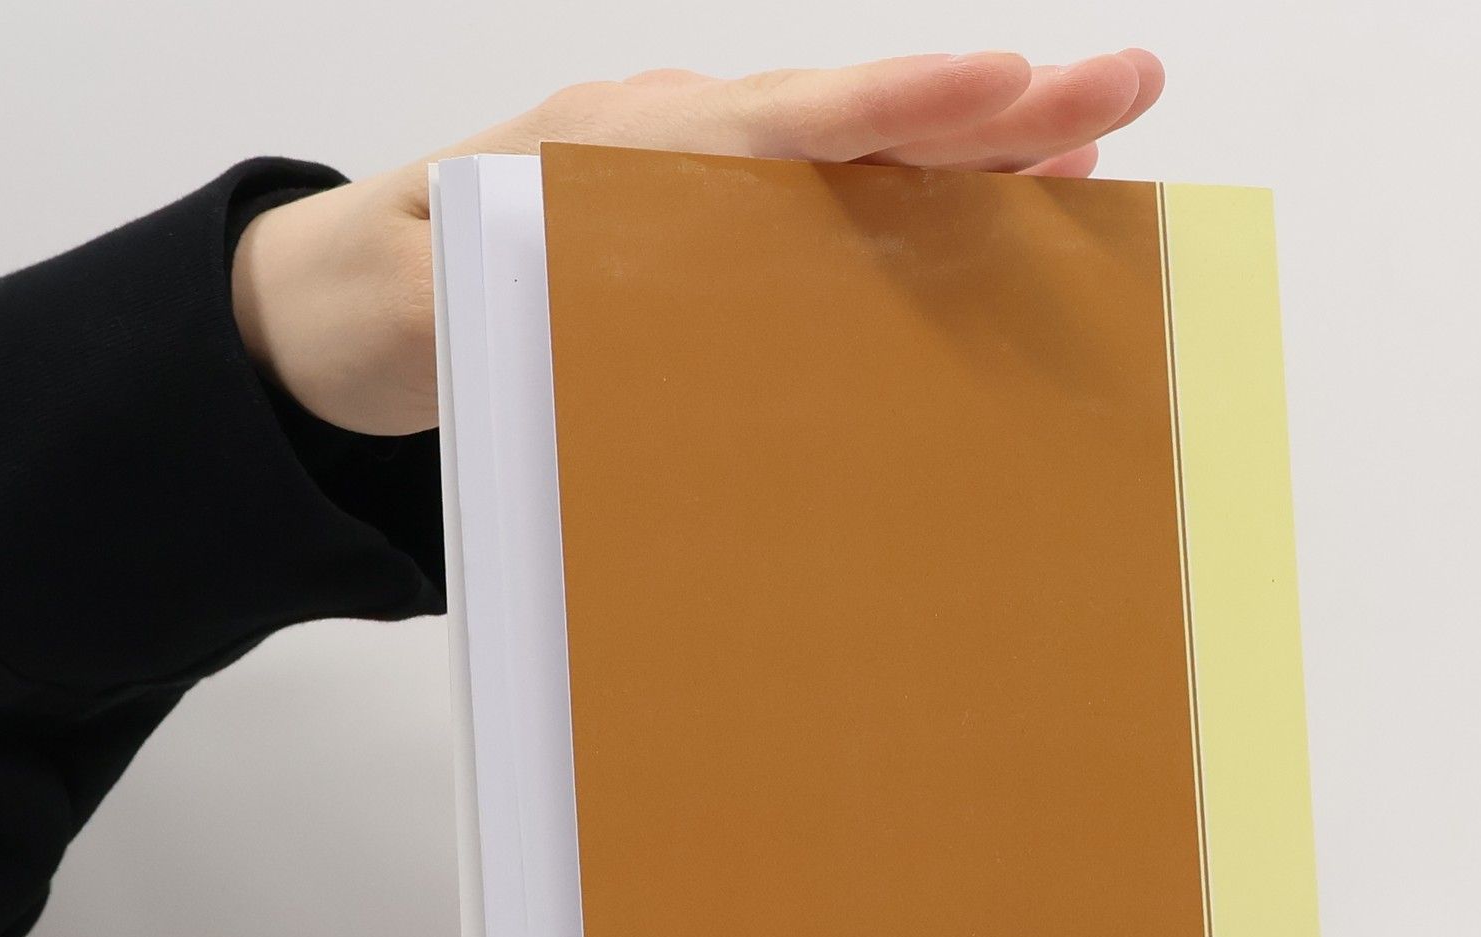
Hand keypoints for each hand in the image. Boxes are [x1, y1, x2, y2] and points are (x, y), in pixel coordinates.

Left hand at [230, 50, 1165, 436]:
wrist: (357, 299)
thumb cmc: (394, 299)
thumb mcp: (419, 304)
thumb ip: (500, 295)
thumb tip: (589, 292)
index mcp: (619, 153)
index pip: (778, 126)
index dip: (892, 111)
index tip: (996, 92)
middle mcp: (686, 151)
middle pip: (858, 123)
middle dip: (993, 107)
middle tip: (1123, 88)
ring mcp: (716, 188)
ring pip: (870, 161)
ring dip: (988, 154)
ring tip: (1104, 145)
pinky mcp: (729, 237)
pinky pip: (848, 212)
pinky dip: (935, 205)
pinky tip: (1012, 214)